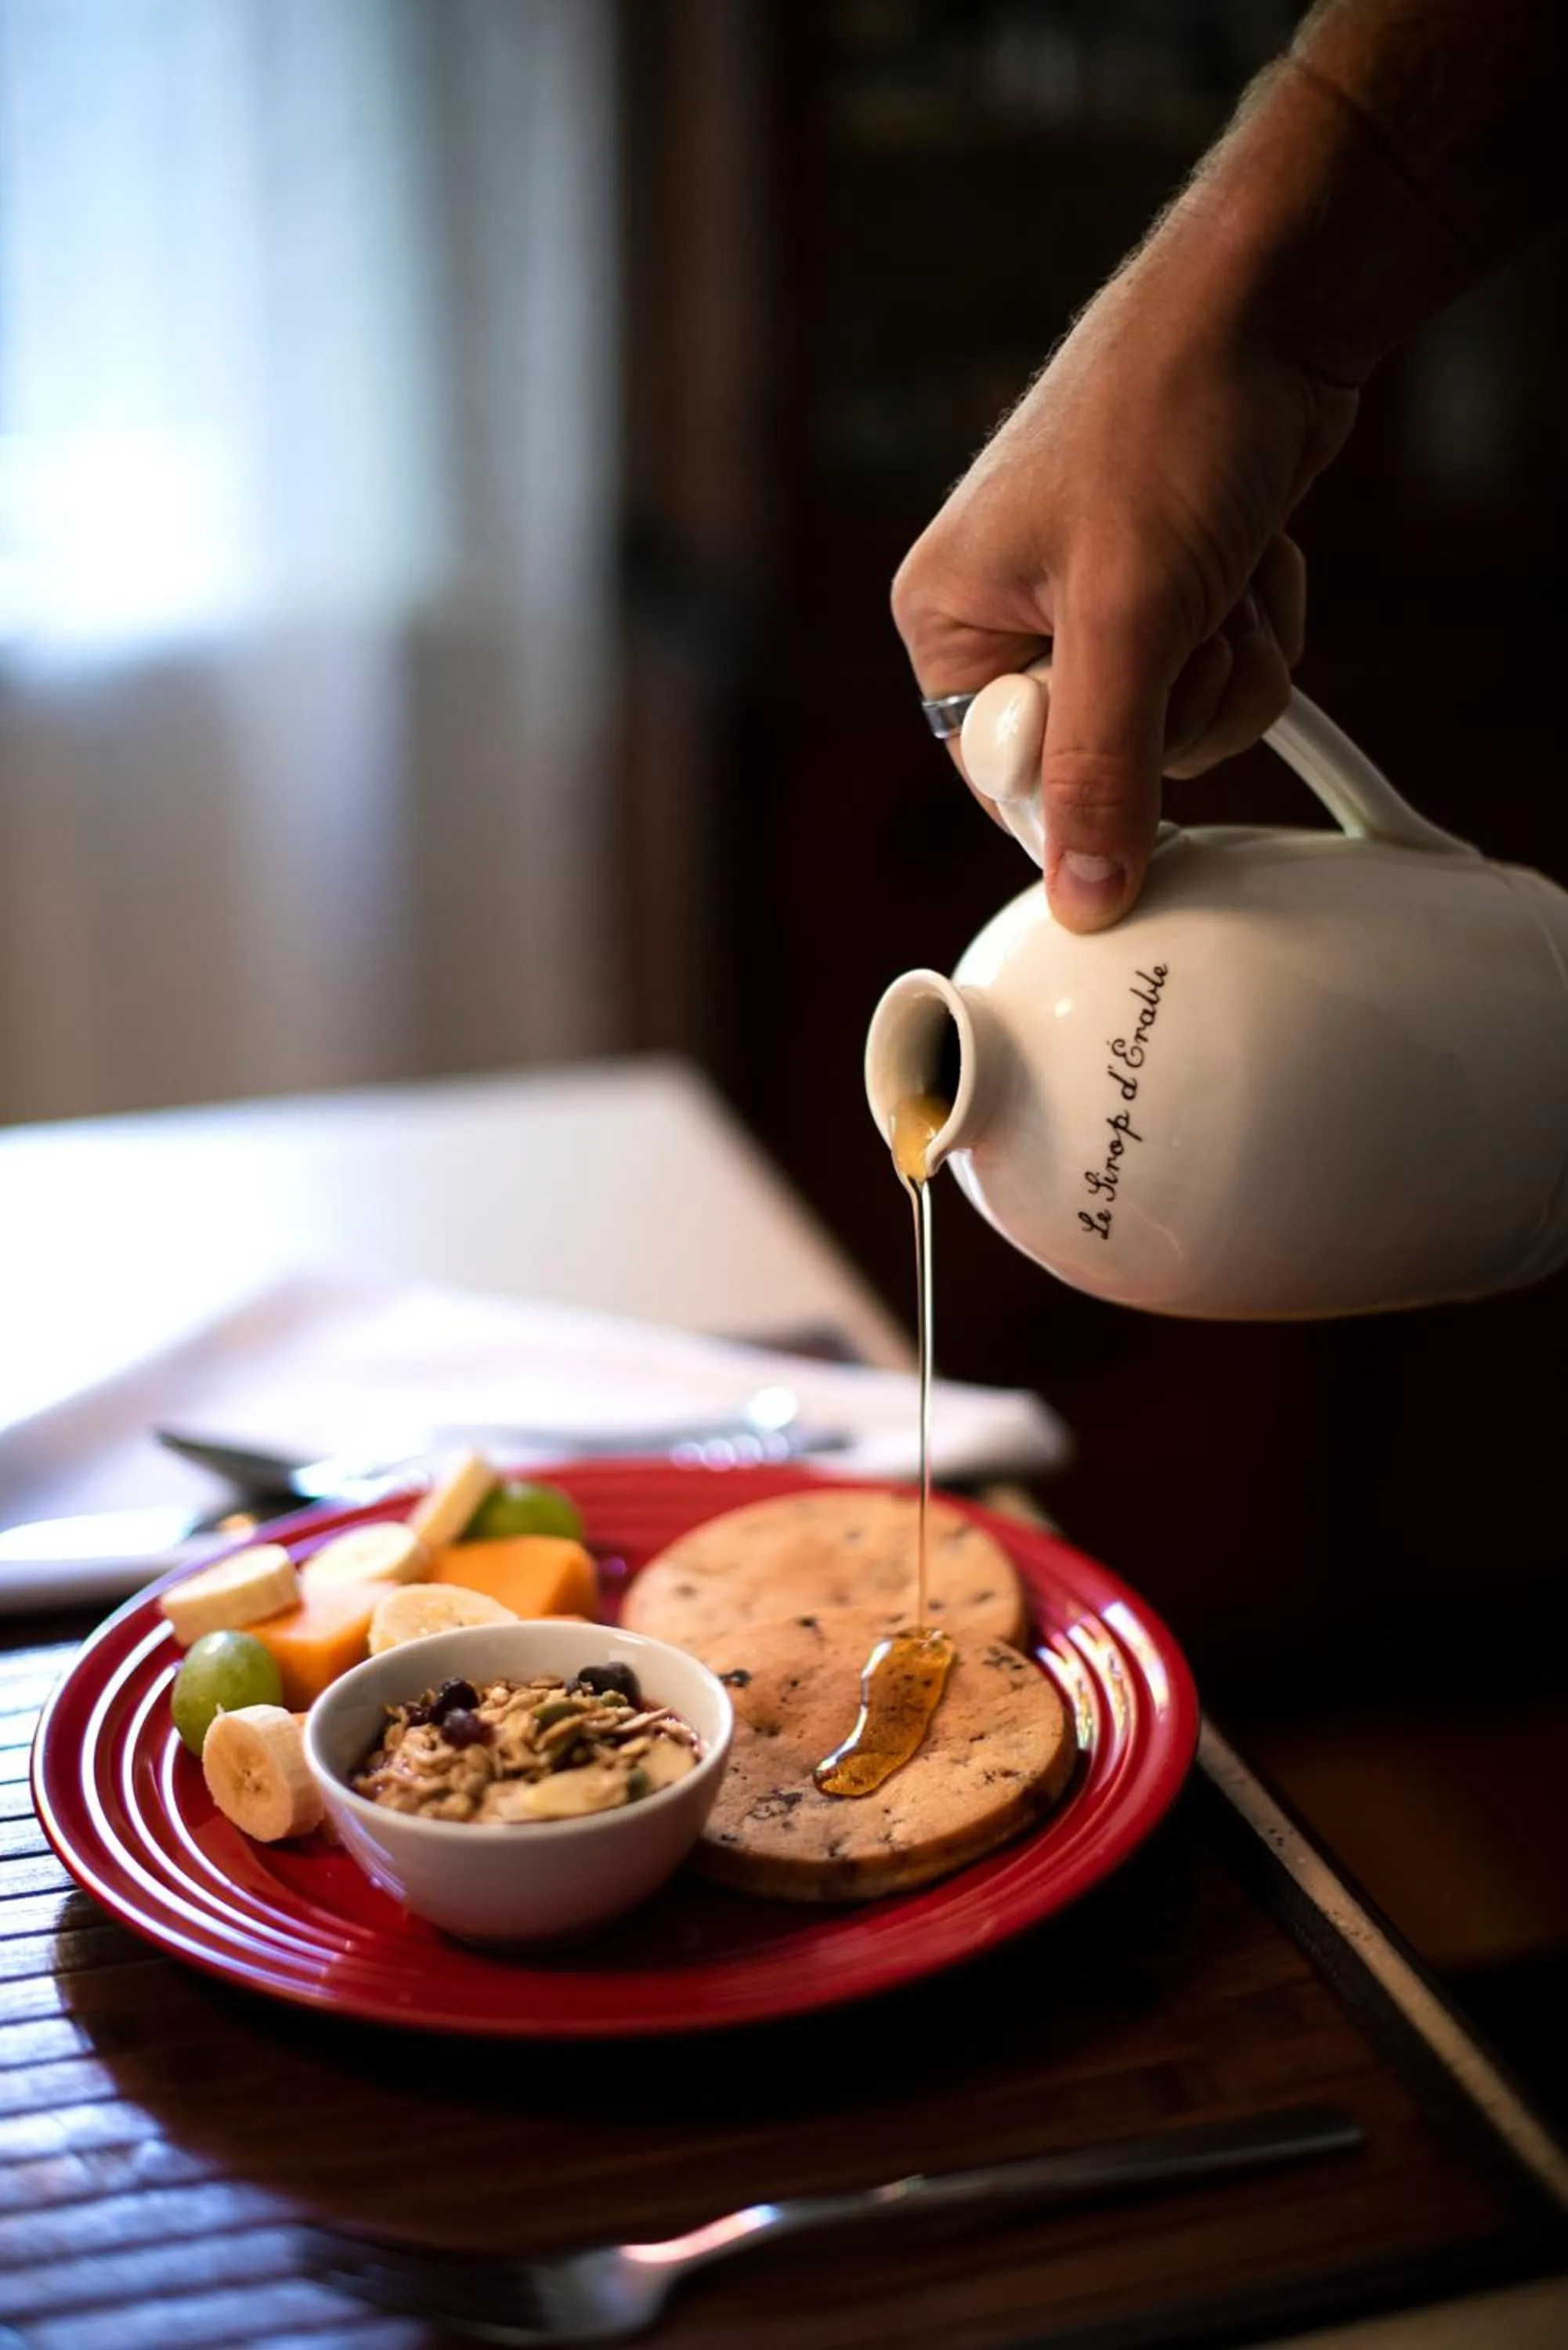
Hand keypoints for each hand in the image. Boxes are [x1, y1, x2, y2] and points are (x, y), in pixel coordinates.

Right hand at [891, 224, 1356, 929]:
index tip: (1143, 707)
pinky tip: (1248, 551)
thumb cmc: (1169, 416)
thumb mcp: (1126, 618)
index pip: (1009, 785)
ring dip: (1231, 657)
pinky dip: (1257, 622)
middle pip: (1105, 764)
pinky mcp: (1168, 590)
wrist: (1271, 304)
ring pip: (1180, 726)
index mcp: (946, 623)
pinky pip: (1221, 674)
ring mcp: (1092, 607)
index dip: (1093, 774)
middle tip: (1188, 607)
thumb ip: (1101, 770)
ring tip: (1222, 564)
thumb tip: (1084, 896)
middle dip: (1180, 697)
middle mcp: (1005, 620)